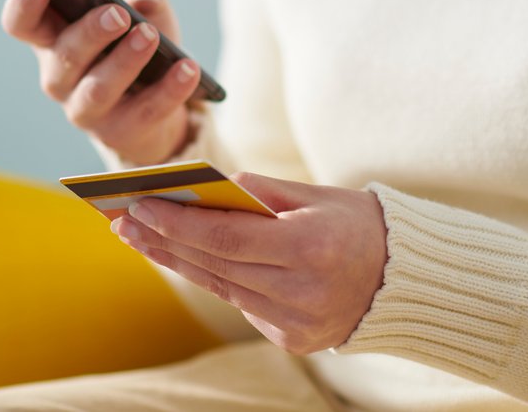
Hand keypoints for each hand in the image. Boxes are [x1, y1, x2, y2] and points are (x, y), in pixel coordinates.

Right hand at [1, 0, 201, 166]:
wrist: (157, 99)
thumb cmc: (134, 40)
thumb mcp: (139, 2)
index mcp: (52, 37)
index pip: (21, 22)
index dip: (23, 3)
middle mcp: (60, 76)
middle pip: (64, 55)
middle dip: (91, 32)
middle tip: (119, 13)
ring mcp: (85, 109)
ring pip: (99, 88)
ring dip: (125, 61)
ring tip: (150, 35)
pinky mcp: (120, 132)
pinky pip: (145, 111)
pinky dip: (169, 90)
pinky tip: (188, 68)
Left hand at [111, 173, 387, 354]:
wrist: (404, 279)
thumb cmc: (357, 224)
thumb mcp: (315, 195)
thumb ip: (258, 192)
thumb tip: (200, 187)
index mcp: (310, 249)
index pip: (226, 238)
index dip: (178, 223)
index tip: (139, 206)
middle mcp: (302, 293)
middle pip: (215, 266)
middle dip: (164, 241)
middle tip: (123, 222)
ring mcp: (297, 323)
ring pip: (221, 288)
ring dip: (178, 261)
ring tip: (141, 237)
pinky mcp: (293, 341)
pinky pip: (242, 304)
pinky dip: (214, 279)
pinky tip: (183, 258)